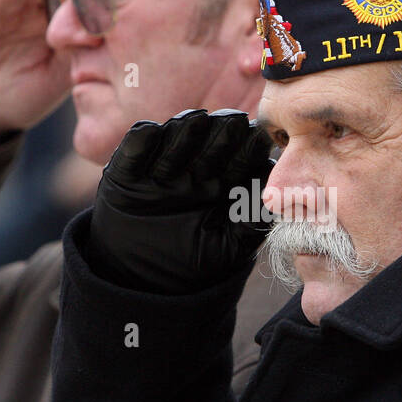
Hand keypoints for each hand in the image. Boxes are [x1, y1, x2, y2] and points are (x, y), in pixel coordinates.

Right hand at [87, 109, 273, 293]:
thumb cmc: (191, 263)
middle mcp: (194, 171)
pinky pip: (133, 154)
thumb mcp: (227, 249)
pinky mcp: (127, 175)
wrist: (141, 281)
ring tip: (197, 120)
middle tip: (236, 122)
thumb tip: (275, 202)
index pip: (240, 160)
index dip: (251, 149)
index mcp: (222, 184)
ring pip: (174, 143)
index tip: (263, 140)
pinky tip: (149, 131)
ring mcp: (160, 170)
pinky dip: (140, 142)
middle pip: (210, 145)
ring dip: (186, 131)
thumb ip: (250, 225)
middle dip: (223, 133)